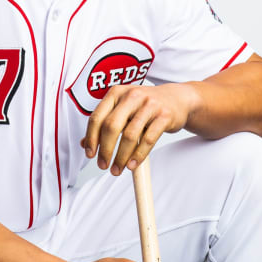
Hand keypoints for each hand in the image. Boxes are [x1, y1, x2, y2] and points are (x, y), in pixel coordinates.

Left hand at [81, 82, 197, 174]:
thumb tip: (84, 143)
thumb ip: (105, 123)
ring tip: (117, 168)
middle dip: (105, 150)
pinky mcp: (164, 116)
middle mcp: (131, 96)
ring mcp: (149, 105)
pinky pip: (148, 140)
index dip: (91, 138)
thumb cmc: (145, 106)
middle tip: (103, 165)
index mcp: (116, 93)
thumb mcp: (123, 108)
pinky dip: (138, 156)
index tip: (90, 154)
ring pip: (129, 136)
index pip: (97, 117)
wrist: (177, 99)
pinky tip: (132, 165)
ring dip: (121, 157)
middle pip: (111, 126)